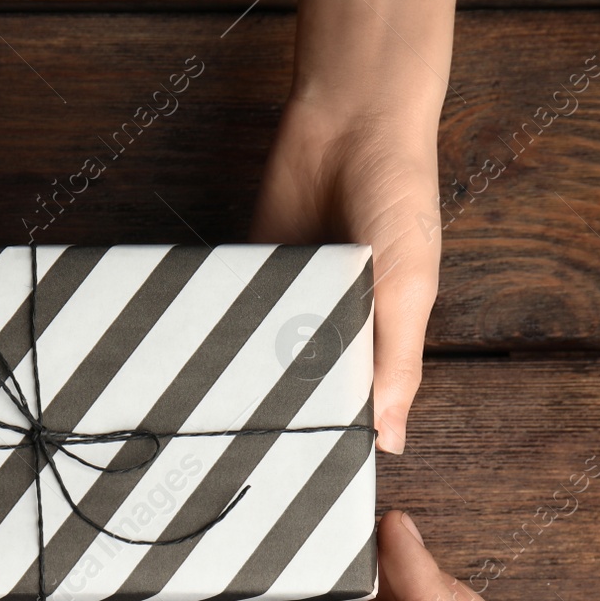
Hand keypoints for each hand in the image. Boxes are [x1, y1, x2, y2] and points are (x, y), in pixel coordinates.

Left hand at [251, 0, 456, 454]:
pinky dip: (216, 330)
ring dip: (238, 377)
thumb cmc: (399, 199)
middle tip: (240, 462)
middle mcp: (329, 328)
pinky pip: (230, 311)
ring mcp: (287, 302)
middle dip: (274, 415)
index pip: (348, 406)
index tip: (297, 479)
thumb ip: (395, 362)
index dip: (327, 437)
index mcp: (375, 341)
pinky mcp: (252, 273)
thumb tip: (390, 440)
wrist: (351, 121)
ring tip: (208, 424)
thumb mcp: (408, 288)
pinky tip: (191, 362)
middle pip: (297, 387)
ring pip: (257, 356)